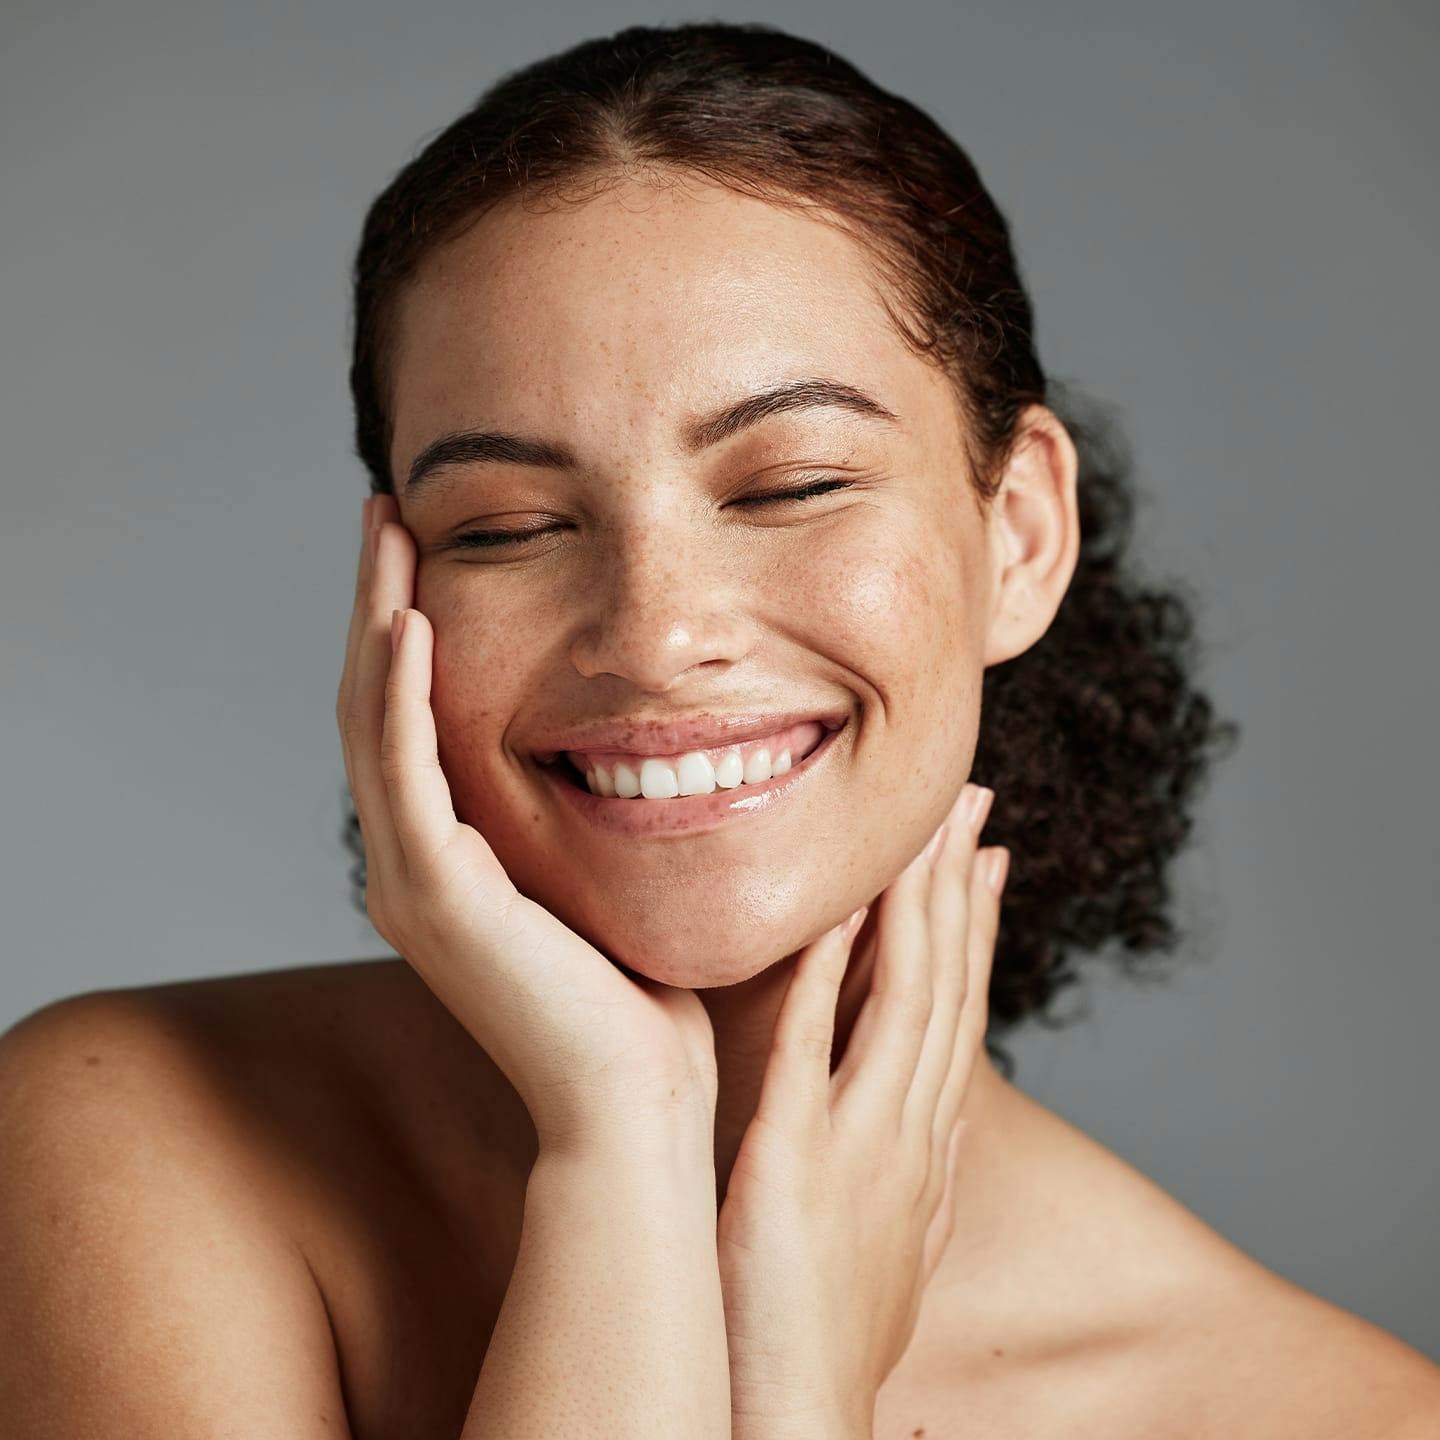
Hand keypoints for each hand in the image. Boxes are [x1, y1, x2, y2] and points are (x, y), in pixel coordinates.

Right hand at [336, 495, 718, 1151]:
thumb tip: (653, 735)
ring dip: (378, 621)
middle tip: (389, 512)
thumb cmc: (644, 997)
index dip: (411, 629)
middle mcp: (413, 863)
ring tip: (388, 532)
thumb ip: (603, 806)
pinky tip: (412, 622)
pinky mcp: (436, 899)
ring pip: (373, 724)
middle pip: (377, 704)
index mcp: (451, 857)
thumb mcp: (614, 875)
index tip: (430, 548)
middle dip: (381, 602)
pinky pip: (404, 775)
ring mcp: (413, 881)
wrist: (637, 1104)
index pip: (414, 719)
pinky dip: (400, 696)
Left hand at [715, 782, 1006, 1438]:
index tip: (984, 858)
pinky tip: (832, 909)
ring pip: (905, 998)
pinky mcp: (796, 1159)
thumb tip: (924, 1123)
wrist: (802, 1421)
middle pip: (947, 986)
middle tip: (971, 805)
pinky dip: (826, 971)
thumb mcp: (890, 1240)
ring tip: (923, 826)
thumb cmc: (828, 1333)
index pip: (960, 1014)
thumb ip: (907, 1169)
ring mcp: (863, 1144)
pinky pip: (816, 1045)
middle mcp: (911, 1133)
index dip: (975, 931)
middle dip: (961, 889)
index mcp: (925, 1146)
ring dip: (916, 905)